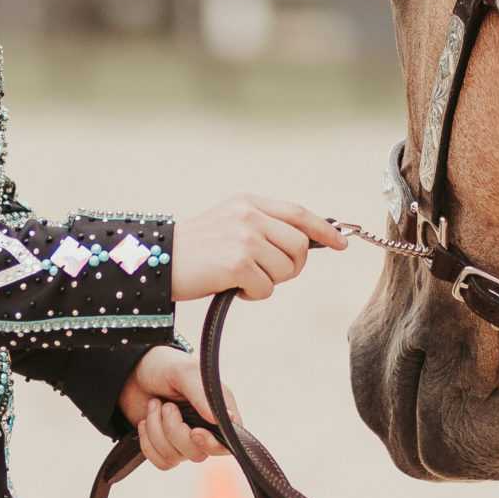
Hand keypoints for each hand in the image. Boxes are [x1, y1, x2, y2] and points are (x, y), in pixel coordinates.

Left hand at [118, 344, 241, 468]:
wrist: (132, 373)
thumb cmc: (164, 366)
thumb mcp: (184, 373)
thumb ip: (203, 395)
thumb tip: (221, 420)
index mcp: (218, 409)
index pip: (227, 442)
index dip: (211, 443)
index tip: (194, 432)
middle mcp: (205, 428)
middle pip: (198, 454)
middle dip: (174, 431)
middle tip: (167, 406)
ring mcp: (185, 440)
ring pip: (175, 457)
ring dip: (157, 431)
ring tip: (154, 405)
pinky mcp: (166, 448)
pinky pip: (161, 462)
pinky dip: (148, 443)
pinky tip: (145, 422)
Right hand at [168, 193, 348, 301]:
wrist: (156, 262)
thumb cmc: (196, 251)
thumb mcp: (229, 224)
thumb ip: (263, 227)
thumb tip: (305, 243)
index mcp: (249, 202)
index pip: (298, 212)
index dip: (324, 229)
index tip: (342, 243)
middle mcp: (249, 215)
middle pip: (299, 246)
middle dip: (291, 267)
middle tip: (269, 275)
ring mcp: (244, 237)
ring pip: (285, 269)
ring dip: (269, 283)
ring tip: (242, 279)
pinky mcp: (237, 263)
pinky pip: (266, 288)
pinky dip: (253, 294)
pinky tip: (232, 287)